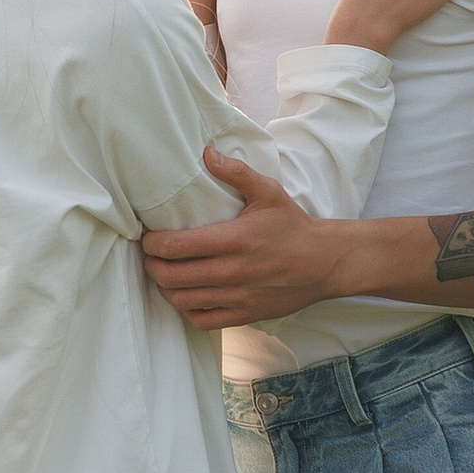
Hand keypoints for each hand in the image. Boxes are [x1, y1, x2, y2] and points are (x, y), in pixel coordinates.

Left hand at [143, 155, 360, 325]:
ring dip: (165, 288)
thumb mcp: (267, 192)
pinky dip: (187, 309)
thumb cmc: (292, 226)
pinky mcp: (244, 315)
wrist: (324, 262)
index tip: (149, 237)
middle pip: (170, 276)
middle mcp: (231, 272)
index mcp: (233, 240)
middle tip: (151, 255)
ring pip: (182, 300)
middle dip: (152, 265)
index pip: (175, 246)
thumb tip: (207, 152)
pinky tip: (187, 295)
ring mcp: (237, 297)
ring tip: (164, 274)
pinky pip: (202, 320)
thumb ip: (235, 171)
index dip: (152, 243)